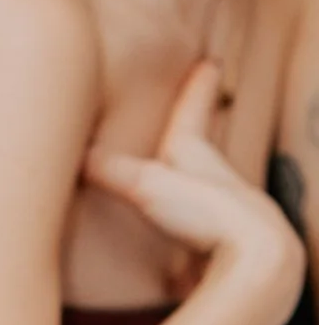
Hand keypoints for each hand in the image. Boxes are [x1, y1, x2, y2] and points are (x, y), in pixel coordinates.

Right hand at [84, 58, 306, 324]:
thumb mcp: (147, 184)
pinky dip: (182, 225)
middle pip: (202, 147)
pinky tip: (171, 236)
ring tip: (173, 172)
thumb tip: (72, 154)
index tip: (211, 63)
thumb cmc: (208, 213)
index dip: (199, 87)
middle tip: (195, 111)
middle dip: (196, 130)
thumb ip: (107, 169)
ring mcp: (217, 211)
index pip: (195, 110)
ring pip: (200, 187)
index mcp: (197, 152)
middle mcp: (212, 177)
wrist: (252, 262)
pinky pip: (195, 229)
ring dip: (188, 179)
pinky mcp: (215, 246)